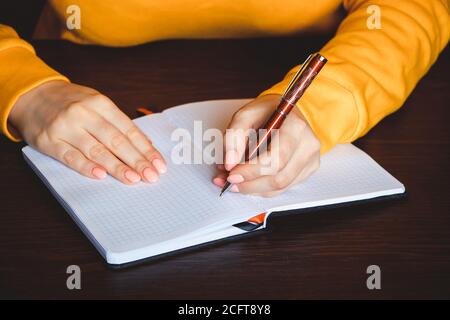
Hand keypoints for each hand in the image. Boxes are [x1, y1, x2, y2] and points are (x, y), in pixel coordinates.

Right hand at [9, 80, 166, 183]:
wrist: (32, 96)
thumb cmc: (72, 103)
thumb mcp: (97, 104)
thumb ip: (120, 123)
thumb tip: (146, 144)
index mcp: (100, 103)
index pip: (129, 130)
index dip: (145, 149)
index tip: (159, 164)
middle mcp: (83, 113)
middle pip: (115, 141)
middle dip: (136, 160)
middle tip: (151, 176)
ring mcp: (65, 127)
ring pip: (96, 150)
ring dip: (117, 167)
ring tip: (134, 179)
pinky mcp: (49, 141)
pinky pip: (70, 156)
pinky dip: (86, 167)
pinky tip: (101, 175)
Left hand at [213, 94, 320, 196]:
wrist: (285, 112)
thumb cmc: (267, 112)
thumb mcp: (245, 115)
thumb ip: (234, 137)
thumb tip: (230, 164)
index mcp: (295, 127)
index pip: (276, 159)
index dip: (252, 172)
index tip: (232, 174)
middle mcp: (307, 145)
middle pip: (279, 178)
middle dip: (250, 184)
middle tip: (229, 180)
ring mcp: (310, 159)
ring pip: (280, 187)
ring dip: (253, 189)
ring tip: (235, 181)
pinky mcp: (308, 170)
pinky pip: (283, 188)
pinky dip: (263, 188)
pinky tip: (250, 181)